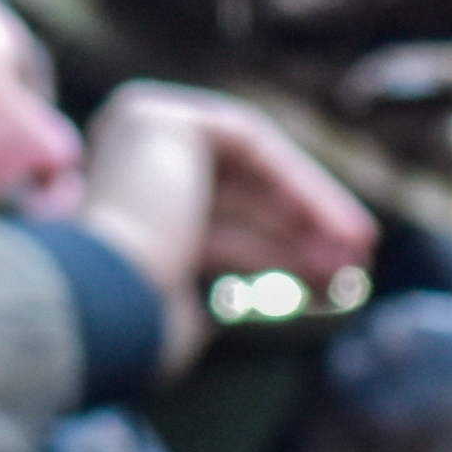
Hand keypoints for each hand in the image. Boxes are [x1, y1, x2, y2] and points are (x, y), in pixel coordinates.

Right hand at [75, 83, 377, 368]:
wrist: (94, 310)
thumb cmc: (131, 331)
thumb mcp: (188, 305)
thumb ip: (224, 284)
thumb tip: (278, 284)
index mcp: (116, 213)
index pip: (213, 226)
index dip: (274, 252)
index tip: (326, 283)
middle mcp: (120, 164)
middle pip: (236, 196)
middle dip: (298, 233)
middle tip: (353, 267)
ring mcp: (134, 132)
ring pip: (249, 170)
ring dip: (309, 214)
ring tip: (357, 256)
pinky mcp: (161, 119)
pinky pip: (251, 144)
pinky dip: (298, 184)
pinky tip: (337, 229)